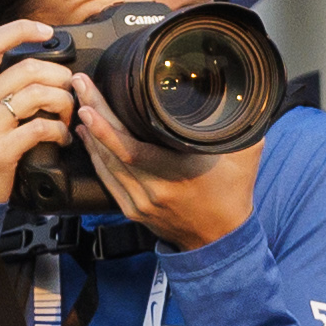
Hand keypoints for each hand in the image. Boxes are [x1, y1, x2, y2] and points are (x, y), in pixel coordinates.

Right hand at [0, 19, 84, 206]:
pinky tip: (62, 138)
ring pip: (39, 95)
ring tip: (68, 116)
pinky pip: (41, 129)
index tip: (46, 30)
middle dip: (61, 77)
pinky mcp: (0, 151)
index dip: (22, 29)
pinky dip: (61, 132)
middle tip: (70, 90)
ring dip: (65, 104)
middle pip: (29, 69)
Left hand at [69, 71, 259, 250]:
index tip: (91, 103)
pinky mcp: (132, 209)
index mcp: (179, 175)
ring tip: (81, 102)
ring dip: (90, 132)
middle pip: (112, 150)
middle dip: (93, 113)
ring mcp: (140, 202)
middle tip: (80, 85)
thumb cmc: (232, 196)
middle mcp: (155, 189)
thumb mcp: (244, 157)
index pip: (132, 150)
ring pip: (105, 163)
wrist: (220, 240)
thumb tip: (245, 92)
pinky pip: (106, 179)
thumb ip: (240, 126)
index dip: (106, 128)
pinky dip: (94, 155)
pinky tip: (87, 135)